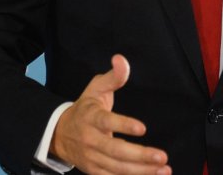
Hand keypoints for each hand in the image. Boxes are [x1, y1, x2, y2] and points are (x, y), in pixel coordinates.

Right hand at [50, 54, 170, 174]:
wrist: (58, 134)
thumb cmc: (85, 109)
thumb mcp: (96, 88)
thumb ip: (113, 77)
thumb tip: (121, 59)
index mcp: (92, 118)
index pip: (107, 122)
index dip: (124, 125)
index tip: (142, 128)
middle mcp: (91, 140)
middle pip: (115, 151)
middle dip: (140, 155)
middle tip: (162, 156)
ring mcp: (92, 158)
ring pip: (117, 168)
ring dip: (142, 171)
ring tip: (164, 168)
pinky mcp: (95, 171)